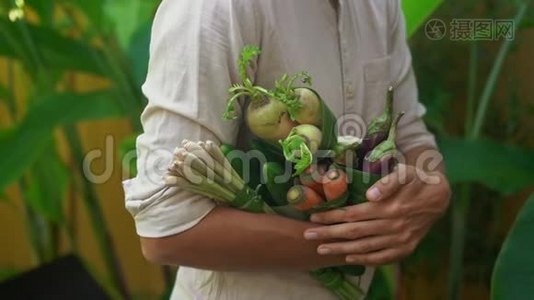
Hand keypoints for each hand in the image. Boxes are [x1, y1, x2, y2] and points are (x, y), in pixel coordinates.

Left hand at [303, 164, 450, 265]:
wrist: (439, 195)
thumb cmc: (416, 179)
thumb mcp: (404, 173)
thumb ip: (388, 182)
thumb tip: (371, 194)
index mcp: (389, 207)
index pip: (353, 214)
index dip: (332, 216)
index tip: (314, 218)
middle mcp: (392, 226)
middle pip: (354, 232)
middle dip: (328, 234)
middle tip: (307, 234)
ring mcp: (399, 239)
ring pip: (364, 247)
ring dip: (341, 249)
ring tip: (321, 248)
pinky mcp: (406, 248)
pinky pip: (382, 258)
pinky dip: (365, 259)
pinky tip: (349, 257)